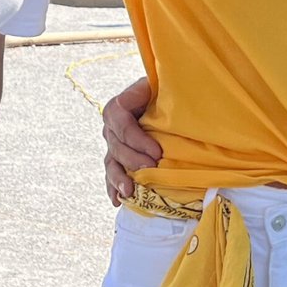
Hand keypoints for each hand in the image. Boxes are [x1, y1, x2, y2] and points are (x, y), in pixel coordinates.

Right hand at [102, 77, 162, 204]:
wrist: (163, 100)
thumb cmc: (166, 91)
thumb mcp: (161, 85)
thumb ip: (164, 89)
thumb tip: (175, 96)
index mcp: (120, 104)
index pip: (120, 120)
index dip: (136, 138)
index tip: (158, 151)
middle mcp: (112, 125)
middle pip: (116, 145)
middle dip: (133, 159)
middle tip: (152, 169)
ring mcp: (113, 143)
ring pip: (111, 162)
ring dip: (118, 178)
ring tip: (129, 192)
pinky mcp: (117, 158)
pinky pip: (111, 173)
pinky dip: (113, 188)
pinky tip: (118, 201)